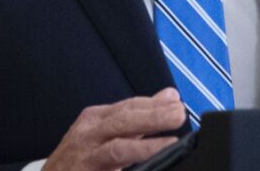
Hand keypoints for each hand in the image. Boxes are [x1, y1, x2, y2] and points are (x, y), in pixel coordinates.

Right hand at [44, 88, 186, 170]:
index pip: (128, 106)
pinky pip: (110, 168)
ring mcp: (86, 157)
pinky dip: (131, 165)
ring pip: (117, 149)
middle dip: (152, 117)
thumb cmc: (80, 155)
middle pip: (122, 122)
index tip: (176, 101)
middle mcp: (88, 134)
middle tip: (178, 114)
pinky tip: (149, 166)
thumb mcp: (107, 130)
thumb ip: (139, 116)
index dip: (153, 104)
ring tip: (170, 142)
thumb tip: (169, 96)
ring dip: (145, 145)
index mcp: (96, 119)